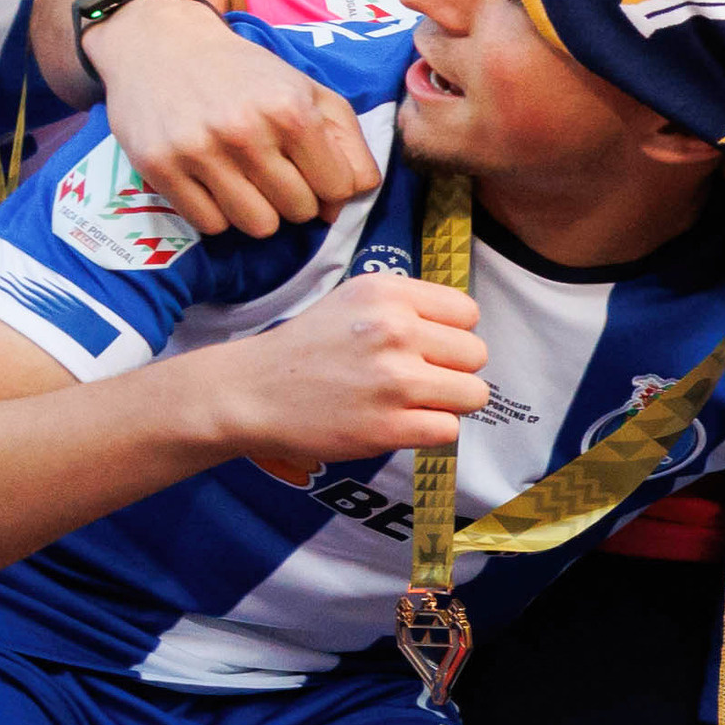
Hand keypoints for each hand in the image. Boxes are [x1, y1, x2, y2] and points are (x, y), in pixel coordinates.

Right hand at [96, 1, 373, 235]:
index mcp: (290, 110)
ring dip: (258, 210)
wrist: (163, 44)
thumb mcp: (311, 93)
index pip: (339, 188)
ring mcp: (198, 151)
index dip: (329, 183)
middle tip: (272, 169)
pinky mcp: (159, 167)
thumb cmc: (248, 74)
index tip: (308, 166)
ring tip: (243, 177)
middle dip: (294, 196)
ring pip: (259, 226)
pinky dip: (216, 212)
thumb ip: (347, 147)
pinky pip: (211, 225)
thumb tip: (340, 210)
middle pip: (300, 211)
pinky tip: (210, 180)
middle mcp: (245, 132)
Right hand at [204, 267, 482, 471]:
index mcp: (386, 293)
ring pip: (473, 394)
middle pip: (476, 354)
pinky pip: (449, 430)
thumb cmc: (307, 348)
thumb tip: (467, 331)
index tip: (424, 346)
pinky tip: (395, 422)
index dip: (452, 334)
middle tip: (412, 377)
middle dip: (452, 369)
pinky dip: (429, 431)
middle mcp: (393, 329)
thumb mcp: (353, 301)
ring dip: (447, 403)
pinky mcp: (388, 426)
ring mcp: (393, 380)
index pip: (468, 313)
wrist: (248, 392)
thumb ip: (410, 307)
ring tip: (406, 400)